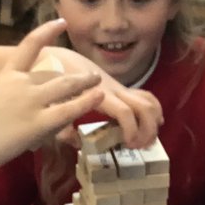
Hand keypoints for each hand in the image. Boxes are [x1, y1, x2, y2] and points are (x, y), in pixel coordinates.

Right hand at [0, 20, 106, 174]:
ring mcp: (29, 102)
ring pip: (67, 86)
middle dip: (77, 72)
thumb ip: (10, 103)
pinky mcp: (37, 124)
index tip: (60, 21)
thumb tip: (24, 113)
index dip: (47, 31)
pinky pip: (68, 110)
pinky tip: (100, 98)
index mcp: (5, 75)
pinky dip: (86, 102)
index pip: (29, 45)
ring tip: (99, 83)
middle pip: (57, 70)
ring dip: (86, 84)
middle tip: (92, 73)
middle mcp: (20, 83)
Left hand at [48, 47, 163, 148]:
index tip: (129, 144)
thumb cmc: (51, 83)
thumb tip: (77, 142)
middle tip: (140, 147)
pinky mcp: (120, 89)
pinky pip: (143, 96)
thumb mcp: (53, 105)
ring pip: (147, 101)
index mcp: (97, 95)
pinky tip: (153, 124)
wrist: (56, 58)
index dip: (131, 129)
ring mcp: (118, 89)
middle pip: (143, 107)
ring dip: (153, 121)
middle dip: (148, 129)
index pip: (124, 111)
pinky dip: (153, 110)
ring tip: (147, 140)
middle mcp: (113, 91)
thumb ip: (62, 125)